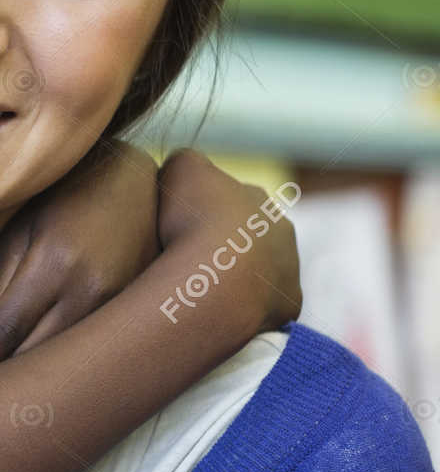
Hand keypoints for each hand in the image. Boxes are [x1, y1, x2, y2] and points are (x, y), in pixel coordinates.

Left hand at [0, 141, 159, 383]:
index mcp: (52, 264)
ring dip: (33, 384)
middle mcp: (89, 289)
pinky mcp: (137, 312)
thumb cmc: (65, 198)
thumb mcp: (21, 231)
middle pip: (35, 355)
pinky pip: (93, 351)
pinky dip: (66, 369)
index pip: (5, 330)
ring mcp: (120, 304)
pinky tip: (42, 386)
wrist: (137, 181)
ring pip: (67, 361)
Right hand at [155, 148, 300, 329]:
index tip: (180, 223)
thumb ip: (188, 162)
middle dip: (227, 244)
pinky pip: (265, 307)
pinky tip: (217, 309)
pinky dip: (244, 307)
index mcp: (259, 198)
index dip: (204, 209)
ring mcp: (289, 271)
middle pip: (252, 236)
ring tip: (202, 286)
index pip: (232, 199)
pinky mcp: (287, 306)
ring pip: (262, 272)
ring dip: (237, 277)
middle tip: (191, 257)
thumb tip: (187, 171)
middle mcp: (282, 232)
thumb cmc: (195, 217)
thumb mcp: (181, 167)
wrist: (215, 275)